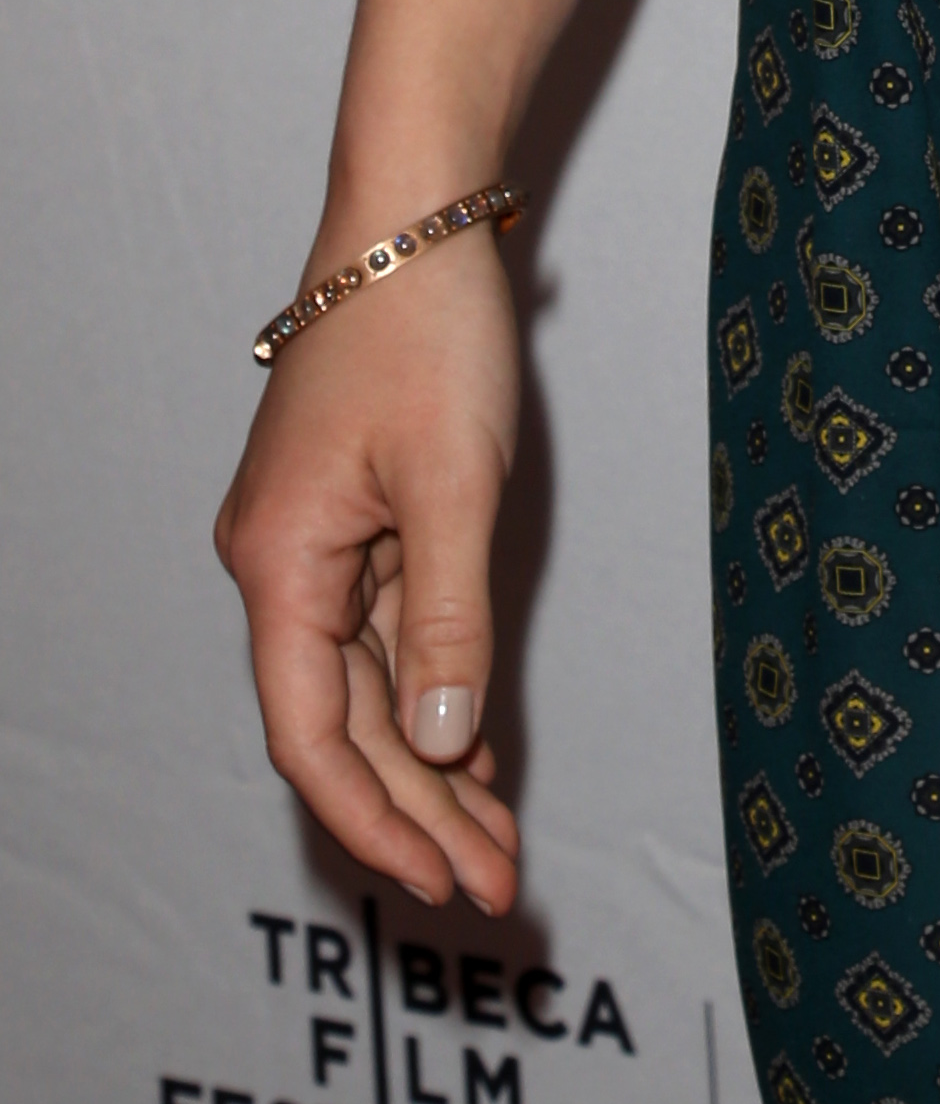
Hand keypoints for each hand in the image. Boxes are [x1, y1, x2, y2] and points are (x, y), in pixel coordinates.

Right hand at [213, 225, 525, 913]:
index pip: (313, 737)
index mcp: (280, 565)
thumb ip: (446, 622)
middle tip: (496, 886)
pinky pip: (387, 634)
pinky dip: (430, 693)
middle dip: (418, 809)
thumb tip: (439, 745)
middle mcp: (281, 567)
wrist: (413, 217)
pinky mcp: (356, 518)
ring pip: (369, 687)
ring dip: (431, 763)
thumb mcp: (453, 484)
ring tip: (495, 841)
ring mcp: (316, 544)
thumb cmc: (424, 331)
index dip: (374, 818)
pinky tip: (473, 749)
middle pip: (344, 725)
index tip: (438, 882)